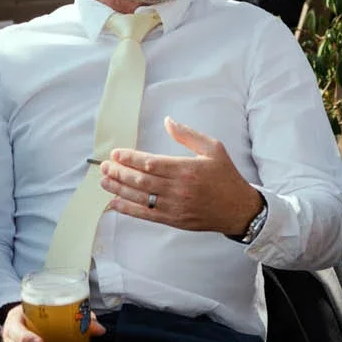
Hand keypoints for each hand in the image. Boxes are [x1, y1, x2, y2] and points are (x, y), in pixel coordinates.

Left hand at [100, 118, 264, 237]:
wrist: (237, 208)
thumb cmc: (225, 176)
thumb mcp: (213, 148)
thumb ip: (188, 135)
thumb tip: (167, 122)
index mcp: (187, 169)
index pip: (151, 163)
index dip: (130, 158)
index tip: (116, 154)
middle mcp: (178, 189)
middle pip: (141, 180)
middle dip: (119, 173)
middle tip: (103, 167)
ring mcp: (175, 206)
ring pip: (140, 197)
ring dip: (118, 189)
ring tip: (104, 181)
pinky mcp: (173, 220)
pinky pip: (146, 214)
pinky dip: (128, 209)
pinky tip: (115, 202)